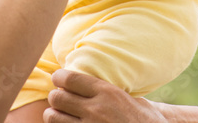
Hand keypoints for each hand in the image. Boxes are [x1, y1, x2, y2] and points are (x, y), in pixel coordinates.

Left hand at [44, 69, 167, 122]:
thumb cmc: (145, 120)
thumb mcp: (132, 98)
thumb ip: (108, 90)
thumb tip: (87, 78)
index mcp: (107, 92)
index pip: (69, 78)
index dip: (58, 77)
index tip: (59, 79)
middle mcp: (96, 110)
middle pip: (57, 97)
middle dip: (55, 97)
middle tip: (61, 99)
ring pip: (52, 117)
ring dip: (54, 115)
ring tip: (62, 114)